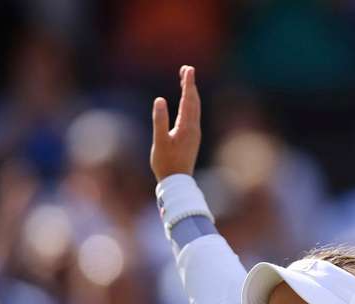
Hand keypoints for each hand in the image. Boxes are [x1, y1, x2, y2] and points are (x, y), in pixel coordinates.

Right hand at [150, 65, 201, 181]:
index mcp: (186, 127)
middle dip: (190, 85)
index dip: (188, 83)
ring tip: (186, 81)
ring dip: (191, 94)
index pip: (188, 100)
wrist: (177, 182)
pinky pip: (193, 116)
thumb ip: (159, 120)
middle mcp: (194, 128)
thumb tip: (159, 100)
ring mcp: (194, 134)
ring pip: (195, 109)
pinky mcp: (192, 138)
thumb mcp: (159, 141)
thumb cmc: (166, 163)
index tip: (188, 69)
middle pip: (194, 102)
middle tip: (186, 69)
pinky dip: (190, 105)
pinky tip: (187, 104)